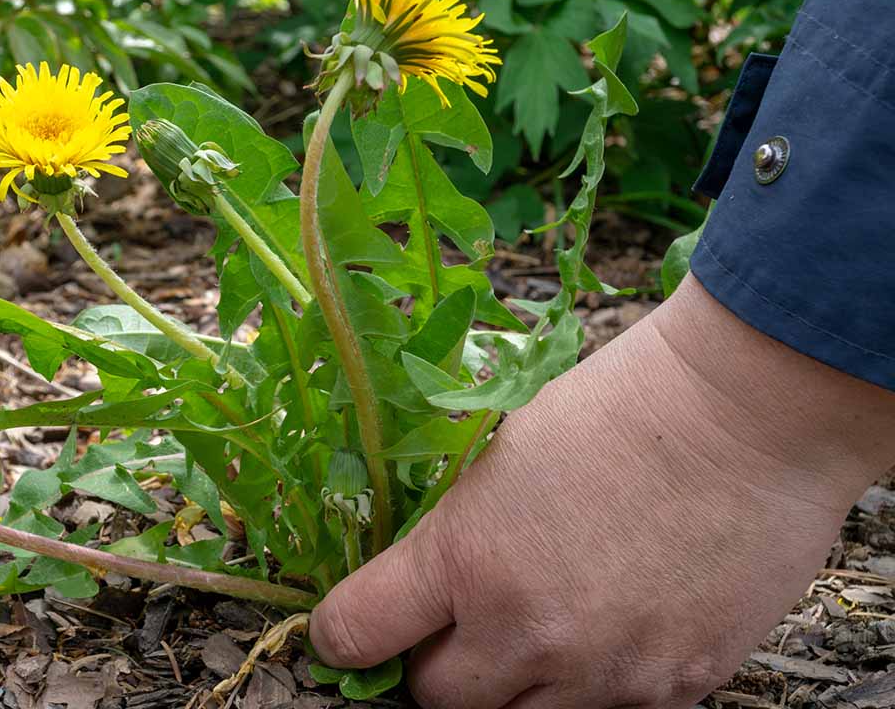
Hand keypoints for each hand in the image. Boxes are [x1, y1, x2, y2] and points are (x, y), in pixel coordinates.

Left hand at [310, 277, 894, 708]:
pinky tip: (613, 624)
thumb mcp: (499, 458)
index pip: (357, 632)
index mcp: (467, 557)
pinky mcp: (675, 688)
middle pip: (437, 699)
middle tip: (459, 624)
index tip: (352, 629)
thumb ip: (452, 539)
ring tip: (544, 620)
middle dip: (436, 665)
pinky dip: (591, 683)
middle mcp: (527, 632)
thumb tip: (421, 586)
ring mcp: (605, 673)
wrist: (745, 417)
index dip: (344, 633)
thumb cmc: (618, 410)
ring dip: (513, 683)